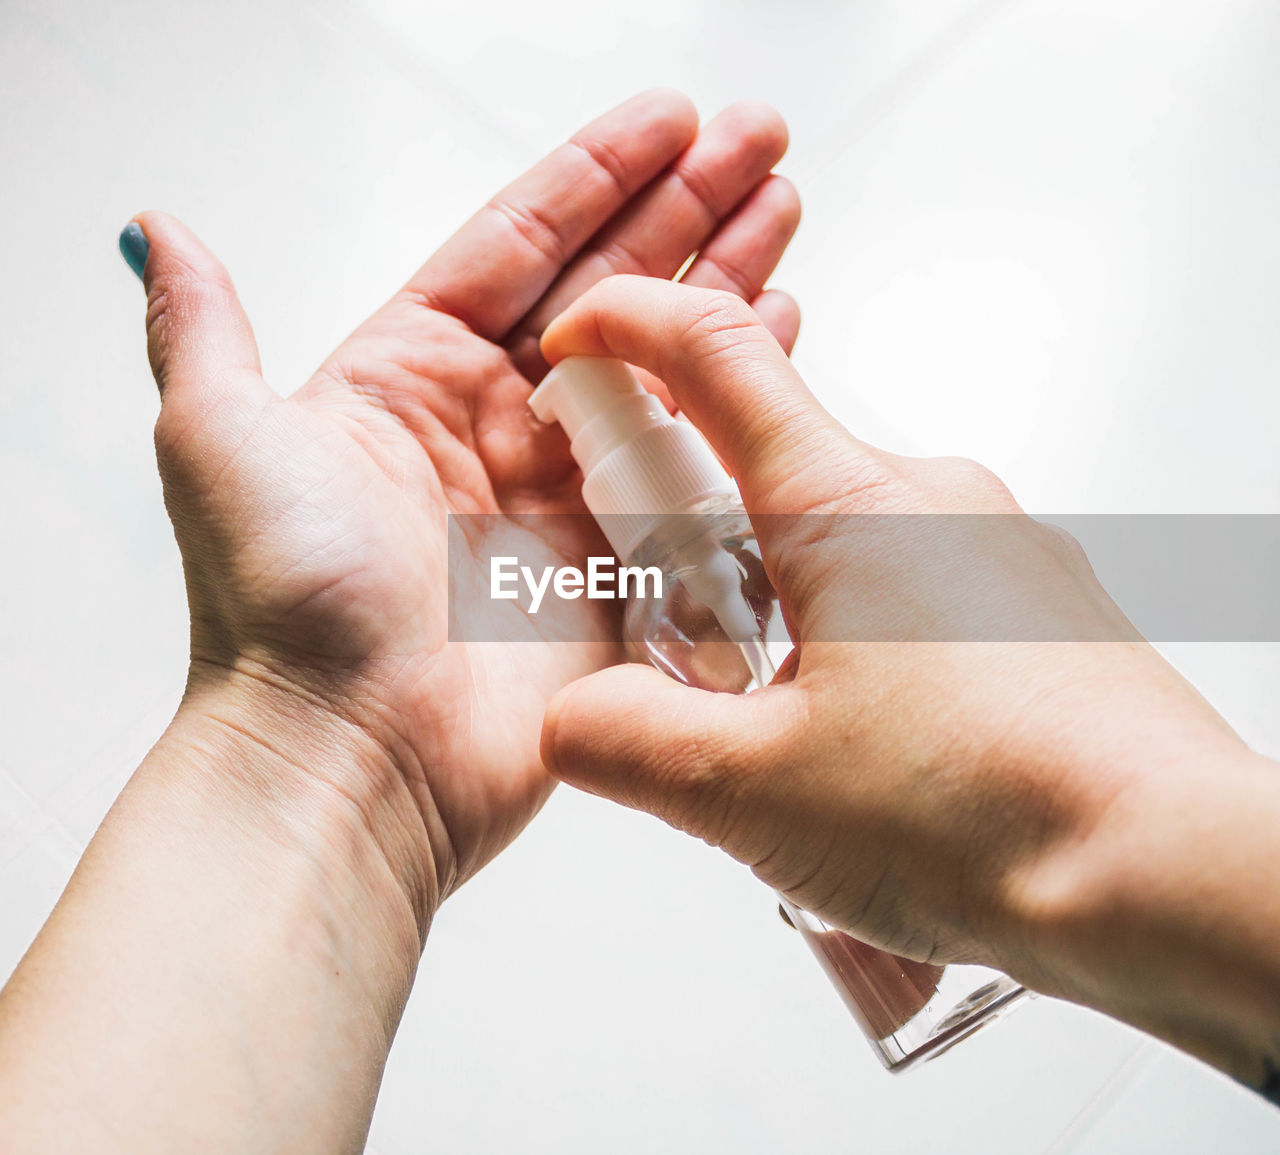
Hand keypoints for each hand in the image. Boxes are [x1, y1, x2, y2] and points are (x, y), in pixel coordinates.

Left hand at [131, 92, 801, 919]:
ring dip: (725, 284)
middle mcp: (491, 429)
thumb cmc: (283, 609)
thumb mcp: (222, 441)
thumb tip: (161, 229)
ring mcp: (563, 497)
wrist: (349, 762)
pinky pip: (692, 465)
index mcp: (407, 379)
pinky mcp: (618, 568)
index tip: (671, 116)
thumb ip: (205, 328)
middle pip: (609, 289)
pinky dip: (738, 400)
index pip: (518, 247)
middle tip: (760, 141)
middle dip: (686, 207)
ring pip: (662, 363)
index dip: (596, 175)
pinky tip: (782, 338)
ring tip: (787, 211)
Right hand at [538, 275, 1279, 1087]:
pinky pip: (904, 588)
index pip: (715, 355)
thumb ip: (624, 742)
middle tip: (671, 651)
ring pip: (833, 542)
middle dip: (686, 545)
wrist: (1174, 873)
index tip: (576, 346)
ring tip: (779, 737)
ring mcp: (992, 548)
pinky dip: (846, 640)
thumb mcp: (750, 792)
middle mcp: (929, 498)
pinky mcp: (1031, 604)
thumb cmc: (995, 814)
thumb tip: (569, 717)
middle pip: (763, 467)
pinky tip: (860, 745)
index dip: (627, 328)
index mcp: (848, 507)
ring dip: (770, 613)